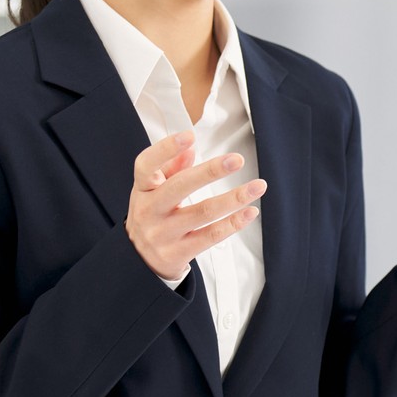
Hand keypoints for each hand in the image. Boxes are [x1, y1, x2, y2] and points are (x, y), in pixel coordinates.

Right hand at [125, 132, 266, 281]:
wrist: (139, 260)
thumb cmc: (152, 215)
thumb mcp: (153, 190)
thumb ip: (171, 168)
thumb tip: (190, 148)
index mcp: (142, 189)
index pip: (146, 165)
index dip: (166, 148)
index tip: (189, 135)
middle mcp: (149, 210)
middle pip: (180, 186)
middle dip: (211, 171)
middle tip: (237, 160)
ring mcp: (162, 234)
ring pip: (203, 212)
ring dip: (234, 198)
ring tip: (258, 186)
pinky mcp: (177, 253)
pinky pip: (210, 236)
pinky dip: (233, 223)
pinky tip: (250, 212)